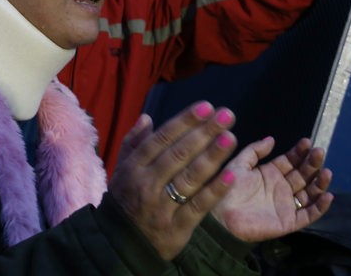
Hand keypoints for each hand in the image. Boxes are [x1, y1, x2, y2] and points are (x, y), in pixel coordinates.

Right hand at [108, 103, 237, 259]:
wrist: (120, 244)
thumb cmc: (125, 199)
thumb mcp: (121, 170)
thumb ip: (133, 143)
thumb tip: (147, 117)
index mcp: (134, 167)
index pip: (161, 139)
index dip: (184, 121)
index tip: (206, 106)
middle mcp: (147, 184)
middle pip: (179, 154)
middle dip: (204, 132)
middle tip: (227, 115)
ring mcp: (162, 207)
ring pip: (190, 178)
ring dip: (212, 156)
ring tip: (230, 137)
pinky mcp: (177, 228)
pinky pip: (198, 207)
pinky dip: (214, 191)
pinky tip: (231, 175)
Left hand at [212, 137, 333, 241]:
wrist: (220, 215)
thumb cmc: (227, 188)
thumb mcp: (239, 164)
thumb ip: (254, 151)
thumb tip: (271, 139)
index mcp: (270, 173)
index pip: (291, 161)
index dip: (300, 152)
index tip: (307, 142)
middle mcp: (282, 188)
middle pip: (303, 174)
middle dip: (312, 163)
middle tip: (318, 152)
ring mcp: (287, 204)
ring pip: (310, 193)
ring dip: (320, 183)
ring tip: (325, 172)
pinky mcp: (289, 221)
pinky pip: (309, 214)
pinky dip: (320, 207)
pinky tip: (327, 195)